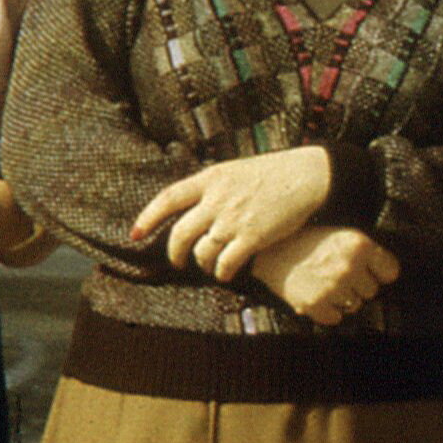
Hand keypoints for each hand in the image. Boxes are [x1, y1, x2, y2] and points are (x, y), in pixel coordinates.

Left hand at [132, 148, 332, 281]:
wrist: (307, 177)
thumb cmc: (274, 173)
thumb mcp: (236, 170)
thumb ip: (213, 187)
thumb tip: (194, 206)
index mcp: (211, 178)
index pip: (168, 198)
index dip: (148, 217)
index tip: (135, 233)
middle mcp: (217, 199)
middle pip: (181, 233)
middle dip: (175, 253)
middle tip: (178, 261)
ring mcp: (233, 219)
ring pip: (202, 252)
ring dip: (202, 263)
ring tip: (210, 265)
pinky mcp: (252, 237)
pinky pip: (225, 263)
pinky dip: (222, 272)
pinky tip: (227, 272)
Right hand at [250, 224, 399, 325]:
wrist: (270, 251)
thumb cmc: (306, 241)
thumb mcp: (340, 234)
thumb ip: (365, 251)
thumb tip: (388, 275)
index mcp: (359, 244)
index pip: (390, 271)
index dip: (379, 271)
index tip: (370, 271)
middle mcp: (349, 266)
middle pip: (372, 291)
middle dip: (358, 284)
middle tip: (337, 272)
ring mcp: (333, 287)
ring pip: (354, 306)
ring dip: (343, 298)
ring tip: (325, 281)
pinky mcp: (316, 304)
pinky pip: (335, 318)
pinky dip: (327, 311)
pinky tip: (316, 293)